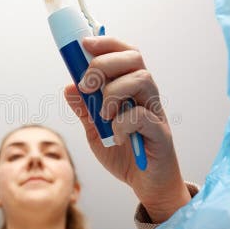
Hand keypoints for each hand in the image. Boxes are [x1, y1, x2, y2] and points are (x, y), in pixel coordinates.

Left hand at [63, 36, 191, 222]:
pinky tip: (116, 137)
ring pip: (141, 79)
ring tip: (103, 115)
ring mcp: (155, 111)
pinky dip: (122, 124)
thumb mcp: (95, 130)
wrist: (147, 185)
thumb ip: (84, 109)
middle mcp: (146, 95)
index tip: (83, 44)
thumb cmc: (124, 154)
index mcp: (131, 89)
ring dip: (113, 93)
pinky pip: (142, 116)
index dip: (106, 43)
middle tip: (87, 85)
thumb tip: (69, 86)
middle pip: (134, 58)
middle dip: (104, 65)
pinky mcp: (160, 133)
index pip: (124, 53)